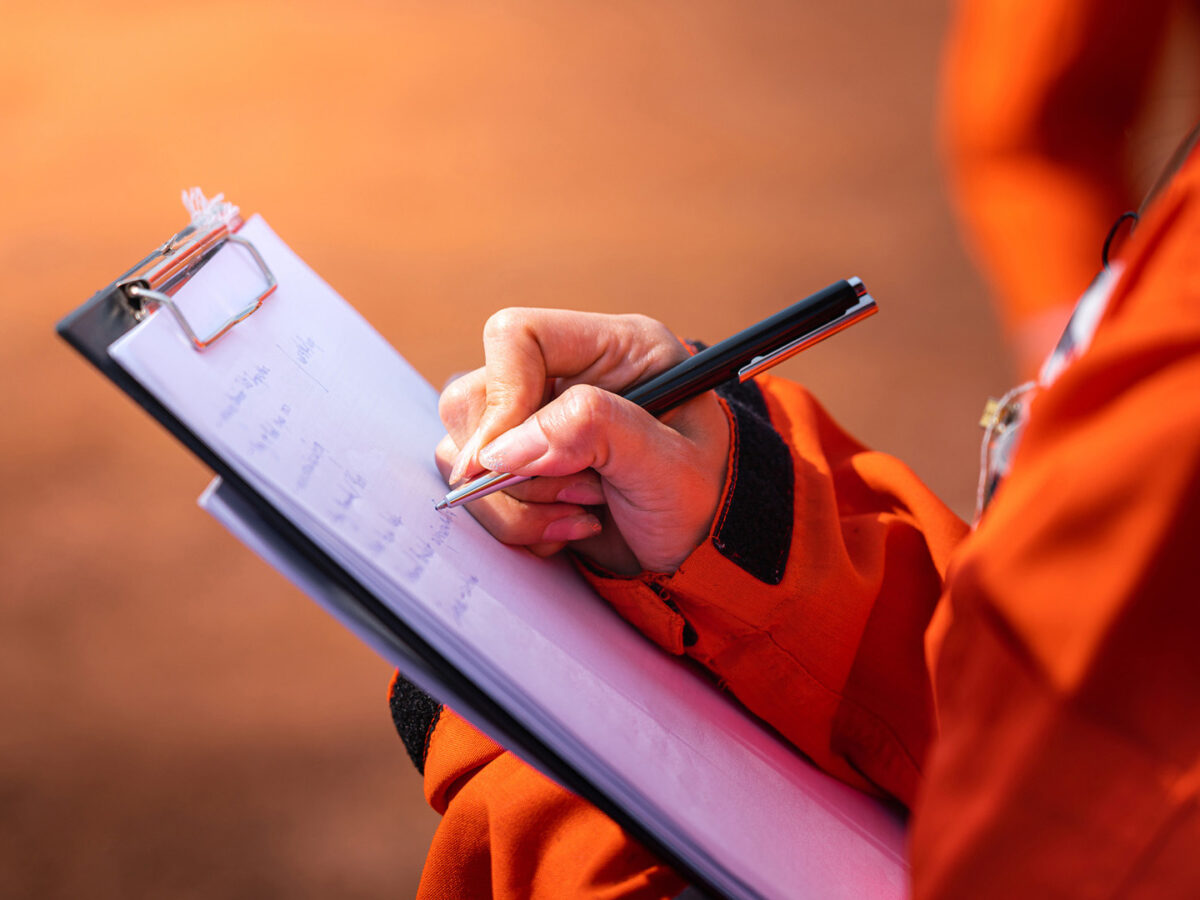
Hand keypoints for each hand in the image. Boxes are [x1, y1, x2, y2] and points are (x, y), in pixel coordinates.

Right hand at [435, 308, 729, 573]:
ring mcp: (537, 422)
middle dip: (518, 466)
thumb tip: (504, 447)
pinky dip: (518, 522)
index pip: (517, 337)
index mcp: (614, 347)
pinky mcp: (522, 466)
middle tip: (582, 493)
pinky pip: (477, 491)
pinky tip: (569, 528)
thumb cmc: (703, 499)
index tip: (509, 459)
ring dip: (519, 501)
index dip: (503, 396)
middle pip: (474, 398)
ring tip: (584, 513)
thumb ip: (594, 432)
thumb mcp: (667, 463)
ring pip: (464, 451)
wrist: (703, 550)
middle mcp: (567, 375)